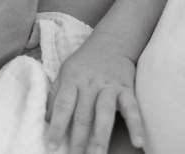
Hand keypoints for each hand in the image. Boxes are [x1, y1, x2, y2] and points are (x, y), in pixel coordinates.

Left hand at [46, 33, 145, 153]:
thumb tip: (45, 119)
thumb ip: (56, 94)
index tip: (51, 146)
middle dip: (78, 140)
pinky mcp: (127, 88)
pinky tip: (138, 142)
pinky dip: (136, 125)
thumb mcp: (65, 71)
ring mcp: (109, 86)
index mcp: (72, 80)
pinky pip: (132, 108)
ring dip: (101, 136)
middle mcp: (90, 84)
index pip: (62, 106)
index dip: (56, 127)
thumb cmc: (84, 61)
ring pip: (104, 113)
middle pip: (83, 115)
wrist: (112, 40)